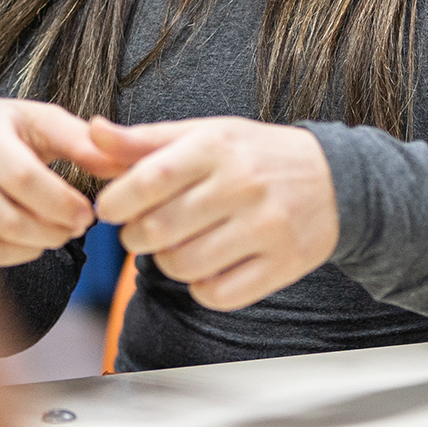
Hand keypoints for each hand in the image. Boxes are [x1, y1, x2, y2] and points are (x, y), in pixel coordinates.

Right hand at [0, 98, 103, 279]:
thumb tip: (122, 166)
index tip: (87, 215)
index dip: (64, 205)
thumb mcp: (35, 120)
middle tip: (70, 229)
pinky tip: (8, 241)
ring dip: (28, 252)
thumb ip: (79, 140)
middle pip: (9, 222)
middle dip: (53, 234)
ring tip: (44, 235)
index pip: (26, 180)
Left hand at [87, 116, 339, 310]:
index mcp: (218, 146)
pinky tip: (209, 267)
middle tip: (142, 231)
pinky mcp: (283, 264)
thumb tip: (91, 132)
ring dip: (168, 262)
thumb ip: (145, 141)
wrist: (336, 180)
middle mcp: (244, 184)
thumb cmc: (255, 155)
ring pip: (183, 265)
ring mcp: (267, 227)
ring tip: (178, 246)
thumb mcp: (204, 135)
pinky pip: (218, 294)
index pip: (149, 180)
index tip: (110, 209)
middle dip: (135, 237)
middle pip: (158, 230)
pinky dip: (202, 287)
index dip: (116, 202)